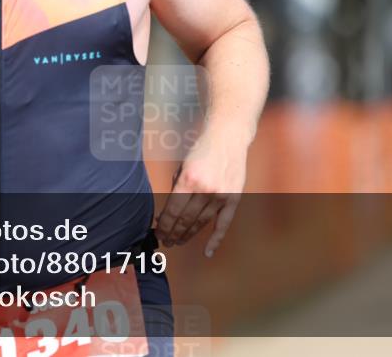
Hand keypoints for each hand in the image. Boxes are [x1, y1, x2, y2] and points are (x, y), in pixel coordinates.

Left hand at [153, 135, 245, 256]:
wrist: (228, 138)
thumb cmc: (201, 151)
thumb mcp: (182, 167)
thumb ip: (176, 189)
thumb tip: (167, 214)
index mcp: (188, 180)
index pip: (172, 211)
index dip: (163, 225)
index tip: (158, 233)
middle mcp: (205, 189)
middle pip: (185, 220)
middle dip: (172, 233)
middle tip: (165, 241)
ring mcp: (221, 196)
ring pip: (200, 223)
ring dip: (187, 235)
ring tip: (178, 242)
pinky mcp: (233, 199)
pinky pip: (223, 224)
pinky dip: (215, 240)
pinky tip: (207, 252)